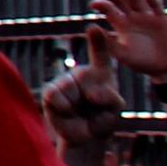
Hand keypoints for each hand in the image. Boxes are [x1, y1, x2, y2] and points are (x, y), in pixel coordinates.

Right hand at [41, 35, 126, 157]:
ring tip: (80, 112)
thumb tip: (89, 94)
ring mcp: (64, 81)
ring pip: (69, 86)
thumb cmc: (103, 119)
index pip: (99, 53)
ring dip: (77, 104)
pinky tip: (67, 112)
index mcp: (100, 73)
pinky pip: (55, 95)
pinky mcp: (50, 93)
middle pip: (85, 75)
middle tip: (95, 107)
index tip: (93, 27)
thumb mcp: (116, 107)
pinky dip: (63, 107)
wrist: (86, 137)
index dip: (97, 40)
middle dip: (94, 95)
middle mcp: (81, 73)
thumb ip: (110, 97)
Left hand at [92, 0, 166, 81]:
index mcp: (122, 26)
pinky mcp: (162, 19)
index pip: (109, 10)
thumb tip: (92, 27)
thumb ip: (109, 44)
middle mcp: (134, 19)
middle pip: (121, 2)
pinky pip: (155, 5)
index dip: (101, 5)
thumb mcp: (123, 55)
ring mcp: (148, 17)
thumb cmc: (142, 63)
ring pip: (136, 0)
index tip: (93, 4)